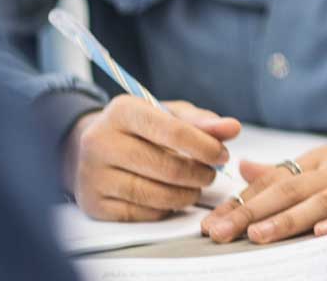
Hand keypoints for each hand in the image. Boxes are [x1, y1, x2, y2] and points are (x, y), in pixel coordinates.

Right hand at [64, 95, 239, 220]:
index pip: (173, 131)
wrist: (93, 147)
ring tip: (196, 186)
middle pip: (167, 167)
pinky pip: (141, 213)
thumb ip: (202, 121)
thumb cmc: (140, 128)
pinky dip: (165, 209)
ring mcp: (93, 175)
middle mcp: (101, 142)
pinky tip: (171, 198)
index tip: (222, 155)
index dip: (205, 146)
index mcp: (122, 111)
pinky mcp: (93, 204)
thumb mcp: (168, 114)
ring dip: (186, 195)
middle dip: (200, 174)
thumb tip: (233, 128)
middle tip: (211, 174)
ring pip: (155, 195)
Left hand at [202, 100, 326, 244]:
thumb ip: (288, 169)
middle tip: (219, 231)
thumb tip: (244, 171)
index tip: (212, 222)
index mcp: (321, 160)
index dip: (242, 202)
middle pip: (290, 190)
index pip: (275, 181)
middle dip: (251, 212)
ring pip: (323, 200)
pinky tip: (323, 233)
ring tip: (259, 234)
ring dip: (290, 218)